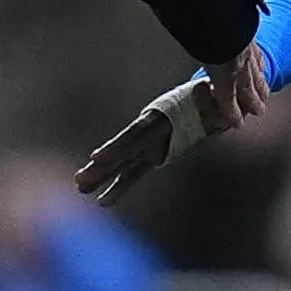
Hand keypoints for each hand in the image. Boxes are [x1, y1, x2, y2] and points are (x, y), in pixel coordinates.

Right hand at [76, 43, 272, 204]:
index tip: (96, 158)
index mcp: (160, 118)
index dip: (116, 147)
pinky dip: (119, 187)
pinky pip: (133, 174)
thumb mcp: (212, 97)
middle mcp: (149, 133)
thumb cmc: (210, 99)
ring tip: (80, 189)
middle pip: (121, 152)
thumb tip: (206, 89)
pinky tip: (104, 201)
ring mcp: (149, 146)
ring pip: (122, 164)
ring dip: (102, 177)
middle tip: (78, 182)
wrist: (210, 102)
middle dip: (101, 168)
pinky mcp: (153, 156)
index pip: (135, 134)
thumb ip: (208, 98)